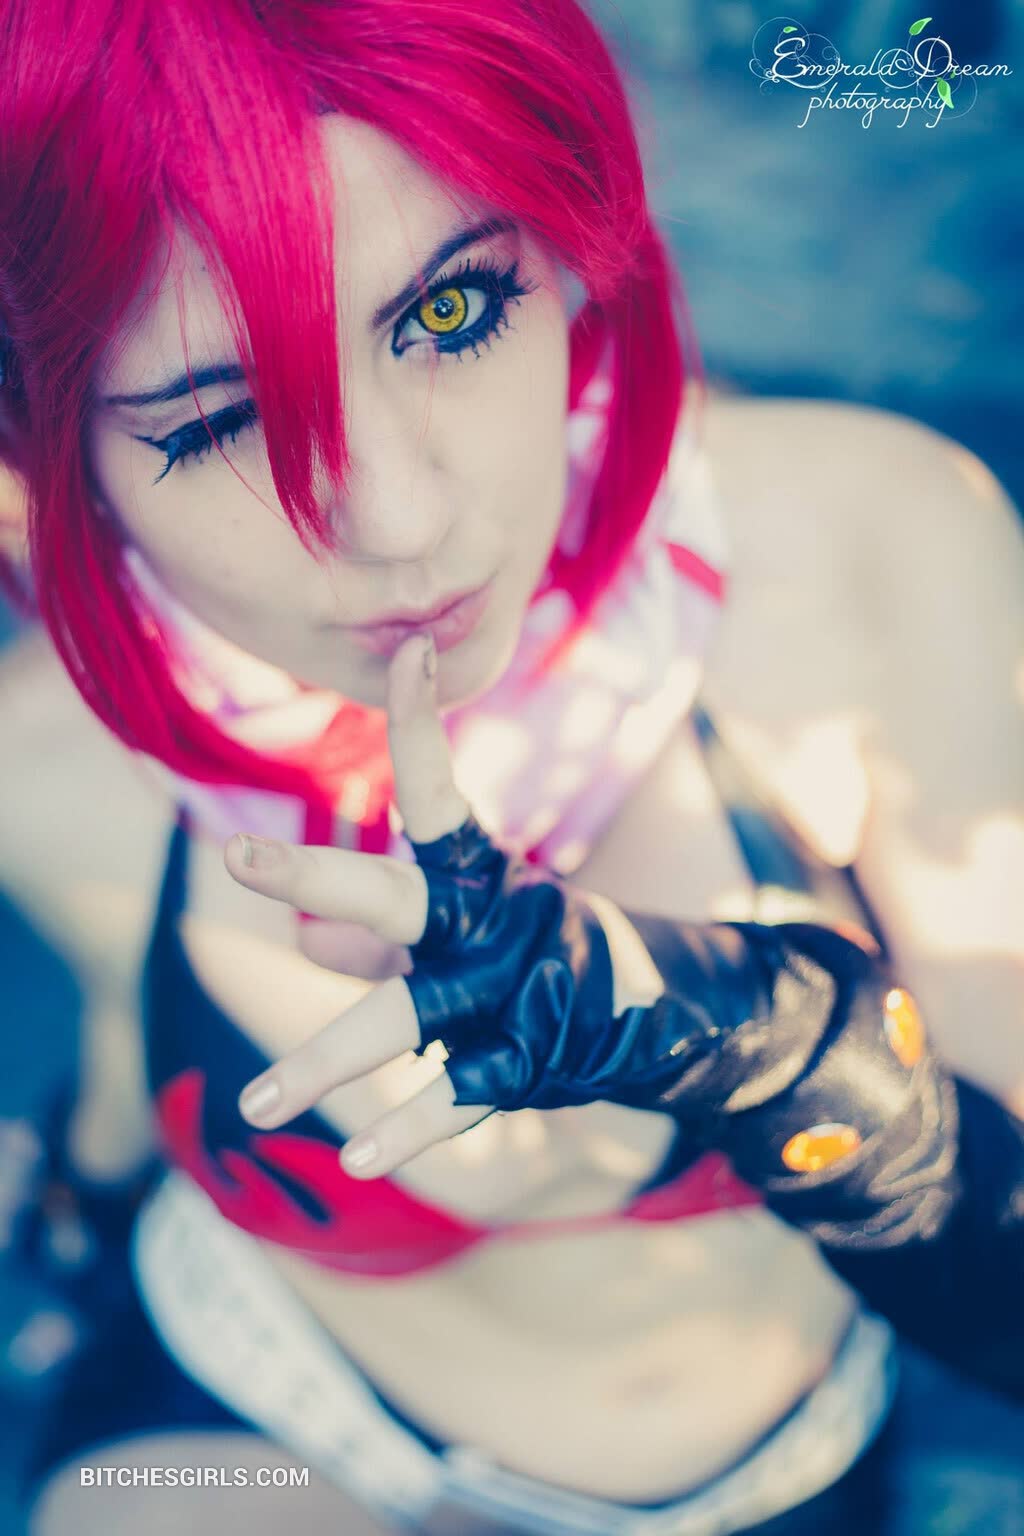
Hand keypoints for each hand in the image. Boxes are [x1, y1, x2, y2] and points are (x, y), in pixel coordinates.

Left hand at [227, 632, 654, 1181]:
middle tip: (237, 859)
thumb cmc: (539, 955)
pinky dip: (409, 1129)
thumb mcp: (459, 930)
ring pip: (403, 1019)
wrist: (673, 1013)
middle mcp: (490, 921)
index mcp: (479, 872)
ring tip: (254, 1104)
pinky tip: (358, 1158)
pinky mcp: (529, 1061)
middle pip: (392, 894)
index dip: (419, 721)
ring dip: (324, 1061)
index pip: (436, 788)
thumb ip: (373, 934)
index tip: (410, 652)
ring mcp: (508, 993)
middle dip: (314, 876)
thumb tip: (300, 937)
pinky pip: (458, 1097)